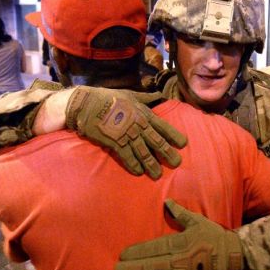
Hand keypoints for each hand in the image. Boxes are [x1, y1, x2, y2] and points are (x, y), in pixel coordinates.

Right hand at [65, 86, 186, 178]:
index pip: (163, 126)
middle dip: (167, 153)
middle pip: (157, 142)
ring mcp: (127, 135)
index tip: (183, 144)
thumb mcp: (130, 94)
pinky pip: (127, 156)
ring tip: (158, 174)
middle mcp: (138, 125)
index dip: (174, 135)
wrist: (86, 104)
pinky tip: (139, 172)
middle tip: (176, 163)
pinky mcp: (115, 143)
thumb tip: (158, 94)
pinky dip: (133, 165)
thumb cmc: (108, 97)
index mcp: (143, 113)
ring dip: (151, 164)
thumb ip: (145, 97)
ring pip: (143, 152)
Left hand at [114, 199, 243, 269]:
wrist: (230, 255)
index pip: (153, 247)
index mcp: (179, 243)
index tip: (123, 255)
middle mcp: (178, 259)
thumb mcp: (197, 221)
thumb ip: (180, 213)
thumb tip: (167, 202)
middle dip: (132, 268)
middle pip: (151, 265)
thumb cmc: (212, 235)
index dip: (137, 252)